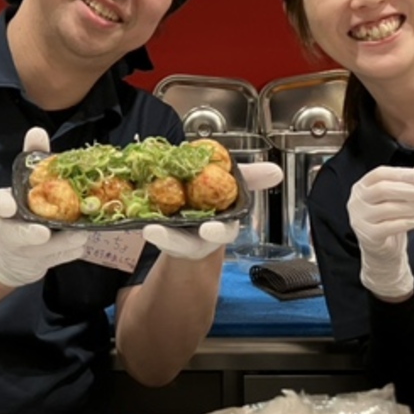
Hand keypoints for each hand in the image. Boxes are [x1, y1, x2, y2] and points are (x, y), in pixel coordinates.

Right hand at [0, 128, 86, 286]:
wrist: (10, 254)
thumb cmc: (18, 211)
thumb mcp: (21, 183)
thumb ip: (31, 158)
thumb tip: (37, 130)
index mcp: (0, 208)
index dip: (2, 204)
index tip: (8, 205)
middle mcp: (8, 231)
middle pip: (19, 235)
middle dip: (31, 235)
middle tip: (44, 233)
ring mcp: (26, 251)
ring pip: (48, 249)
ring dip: (65, 239)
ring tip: (81, 228)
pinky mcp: (44, 263)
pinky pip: (64, 256)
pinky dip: (75, 246)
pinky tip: (84, 233)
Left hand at [142, 161, 282, 259]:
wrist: (198, 214)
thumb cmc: (217, 200)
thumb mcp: (234, 186)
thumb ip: (252, 178)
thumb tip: (276, 171)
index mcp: (222, 225)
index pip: (222, 231)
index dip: (217, 231)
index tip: (210, 229)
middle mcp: (198, 235)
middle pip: (189, 242)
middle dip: (178, 239)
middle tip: (161, 232)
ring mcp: (178, 235)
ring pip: (169, 240)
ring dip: (160, 235)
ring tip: (148, 228)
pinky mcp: (160, 231)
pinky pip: (152, 230)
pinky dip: (144, 224)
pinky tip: (138, 220)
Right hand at [347, 165, 413, 299]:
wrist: (380, 249)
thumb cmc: (388, 219)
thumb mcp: (397, 198)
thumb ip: (409, 182)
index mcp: (362, 186)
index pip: (380, 174)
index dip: (402, 173)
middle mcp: (357, 200)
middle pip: (384, 190)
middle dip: (411, 191)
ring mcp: (360, 218)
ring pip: (389, 208)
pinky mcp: (368, 235)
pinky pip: (391, 226)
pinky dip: (408, 222)